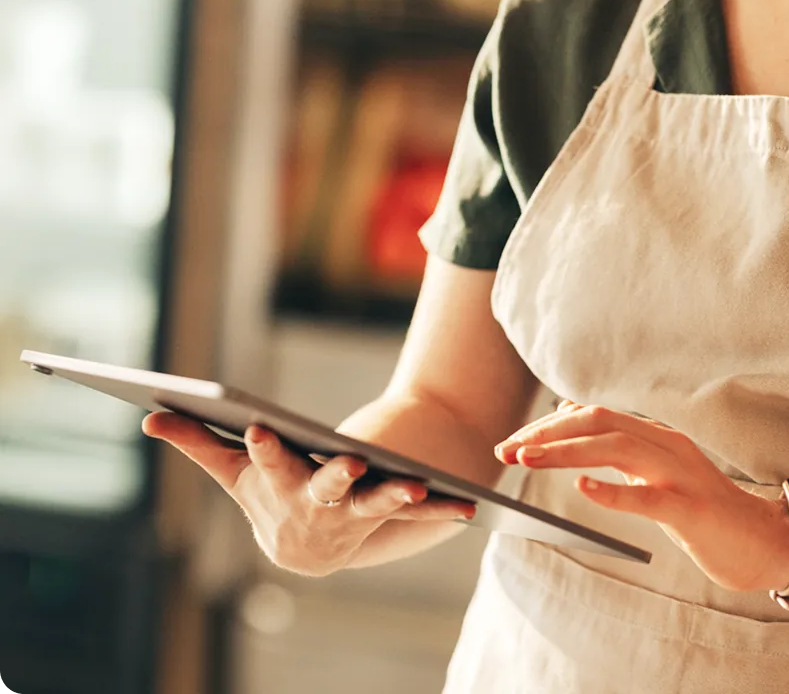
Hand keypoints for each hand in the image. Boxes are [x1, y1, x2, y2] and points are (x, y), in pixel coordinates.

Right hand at [142, 411, 475, 576]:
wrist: (309, 546)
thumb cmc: (268, 492)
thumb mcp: (235, 469)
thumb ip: (196, 441)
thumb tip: (149, 415)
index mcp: (277, 485)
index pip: (266, 461)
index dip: (264, 445)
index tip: (260, 426)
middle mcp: (316, 505)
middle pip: (324, 486)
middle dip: (335, 475)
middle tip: (351, 459)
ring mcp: (354, 514)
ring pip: (375, 503)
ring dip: (394, 495)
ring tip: (417, 485)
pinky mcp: (386, 514)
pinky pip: (415, 512)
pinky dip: (439, 509)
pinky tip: (467, 506)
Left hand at [495, 401, 788, 592]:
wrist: (763, 542)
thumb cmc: (703, 510)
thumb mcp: (655, 472)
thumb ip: (619, 445)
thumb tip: (569, 416)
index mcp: (654, 436)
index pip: (591, 415)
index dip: (547, 425)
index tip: (512, 442)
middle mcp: (665, 445)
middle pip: (598, 422)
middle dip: (547, 432)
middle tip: (506, 449)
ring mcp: (680, 474)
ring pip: (616, 447)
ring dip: (567, 451)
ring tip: (528, 458)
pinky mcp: (691, 509)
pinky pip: (649, 497)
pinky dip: (614, 492)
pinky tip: (584, 490)